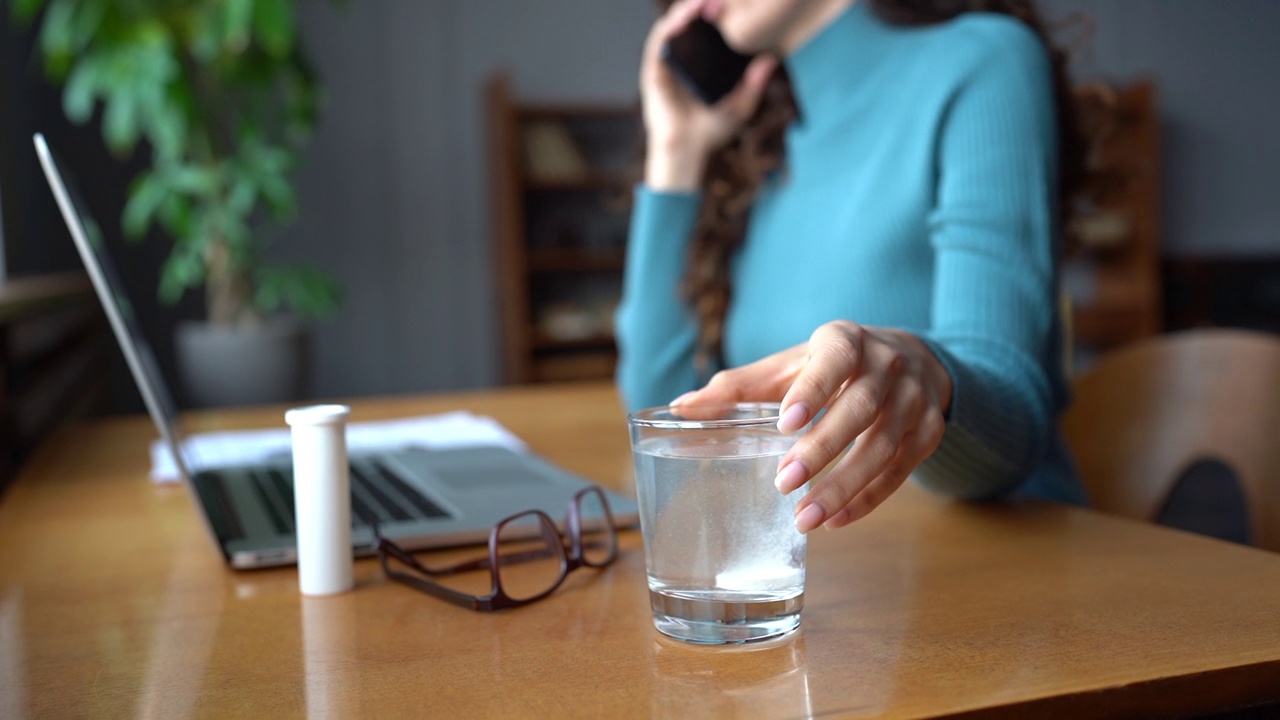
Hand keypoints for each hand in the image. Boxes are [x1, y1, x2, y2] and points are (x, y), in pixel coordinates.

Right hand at [640, 0, 776, 190]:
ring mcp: (667, 63)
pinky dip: (669, 27)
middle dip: (702, 6)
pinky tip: (683, 20)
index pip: (708, 31)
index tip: (733, 4)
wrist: (687, 150)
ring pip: (674, 26)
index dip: (717, 14)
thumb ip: (754, 84)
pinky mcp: (654, 70)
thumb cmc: (711, 131)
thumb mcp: (740, 105)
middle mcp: (683, 59)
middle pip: (690, 22)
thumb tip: (771, 60)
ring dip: (685, 10)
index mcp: (702, 64)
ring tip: (702, 1)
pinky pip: (659, 42)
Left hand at [671, 320, 952, 531]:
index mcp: (846, 341)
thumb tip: (682, 408)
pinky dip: (869, 499)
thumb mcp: (790, 365)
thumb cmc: (832, 365)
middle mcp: (887, 365)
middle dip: (823, 449)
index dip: (812, 391)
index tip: (785, 423)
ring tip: (805, 518)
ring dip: (844, 486)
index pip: (833, 362)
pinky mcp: (929, 431)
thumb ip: (739, 386)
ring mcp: (915, 399)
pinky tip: (835, 520)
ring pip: (884, 446)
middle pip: (860, 410)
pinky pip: (901, 471)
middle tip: (784, 483)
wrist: (912, 358)